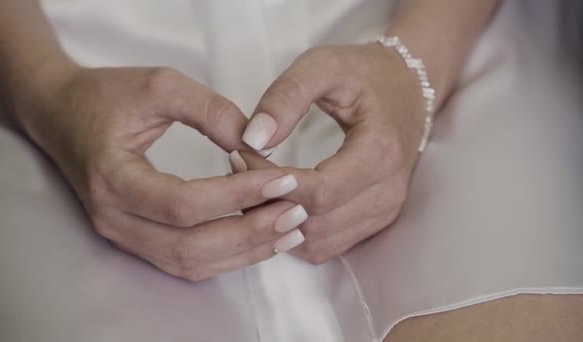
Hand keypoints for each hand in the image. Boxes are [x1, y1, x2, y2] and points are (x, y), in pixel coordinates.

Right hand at [24, 65, 305, 279]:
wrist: (61, 114)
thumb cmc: (106, 96)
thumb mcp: (159, 85)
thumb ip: (209, 110)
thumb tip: (257, 143)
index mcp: (112, 178)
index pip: (184, 203)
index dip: (238, 195)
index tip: (284, 178)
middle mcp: (113, 218)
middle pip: (191, 245)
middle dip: (250, 231)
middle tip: (296, 211)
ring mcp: (122, 235)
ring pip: (191, 262)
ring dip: (244, 251)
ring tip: (290, 229)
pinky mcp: (135, 239)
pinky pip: (185, 261)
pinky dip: (227, 256)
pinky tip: (261, 239)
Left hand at [233, 44, 427, 263]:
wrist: (406, 89)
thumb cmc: (365, 74)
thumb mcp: (325, 65)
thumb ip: (287, 96)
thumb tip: (252, 139)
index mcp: (380, 153)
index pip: (319, 192)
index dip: (272, 183)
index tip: (239, 156)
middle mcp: (388, 192)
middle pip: (314, 222)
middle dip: (267, 201)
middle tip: (237, 167)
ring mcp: (384, 212)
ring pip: (316, 242)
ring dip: (276, 220)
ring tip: (252, 183)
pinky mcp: (375, 222)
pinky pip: (325, 246)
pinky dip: (293, 232)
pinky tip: (276, 201)